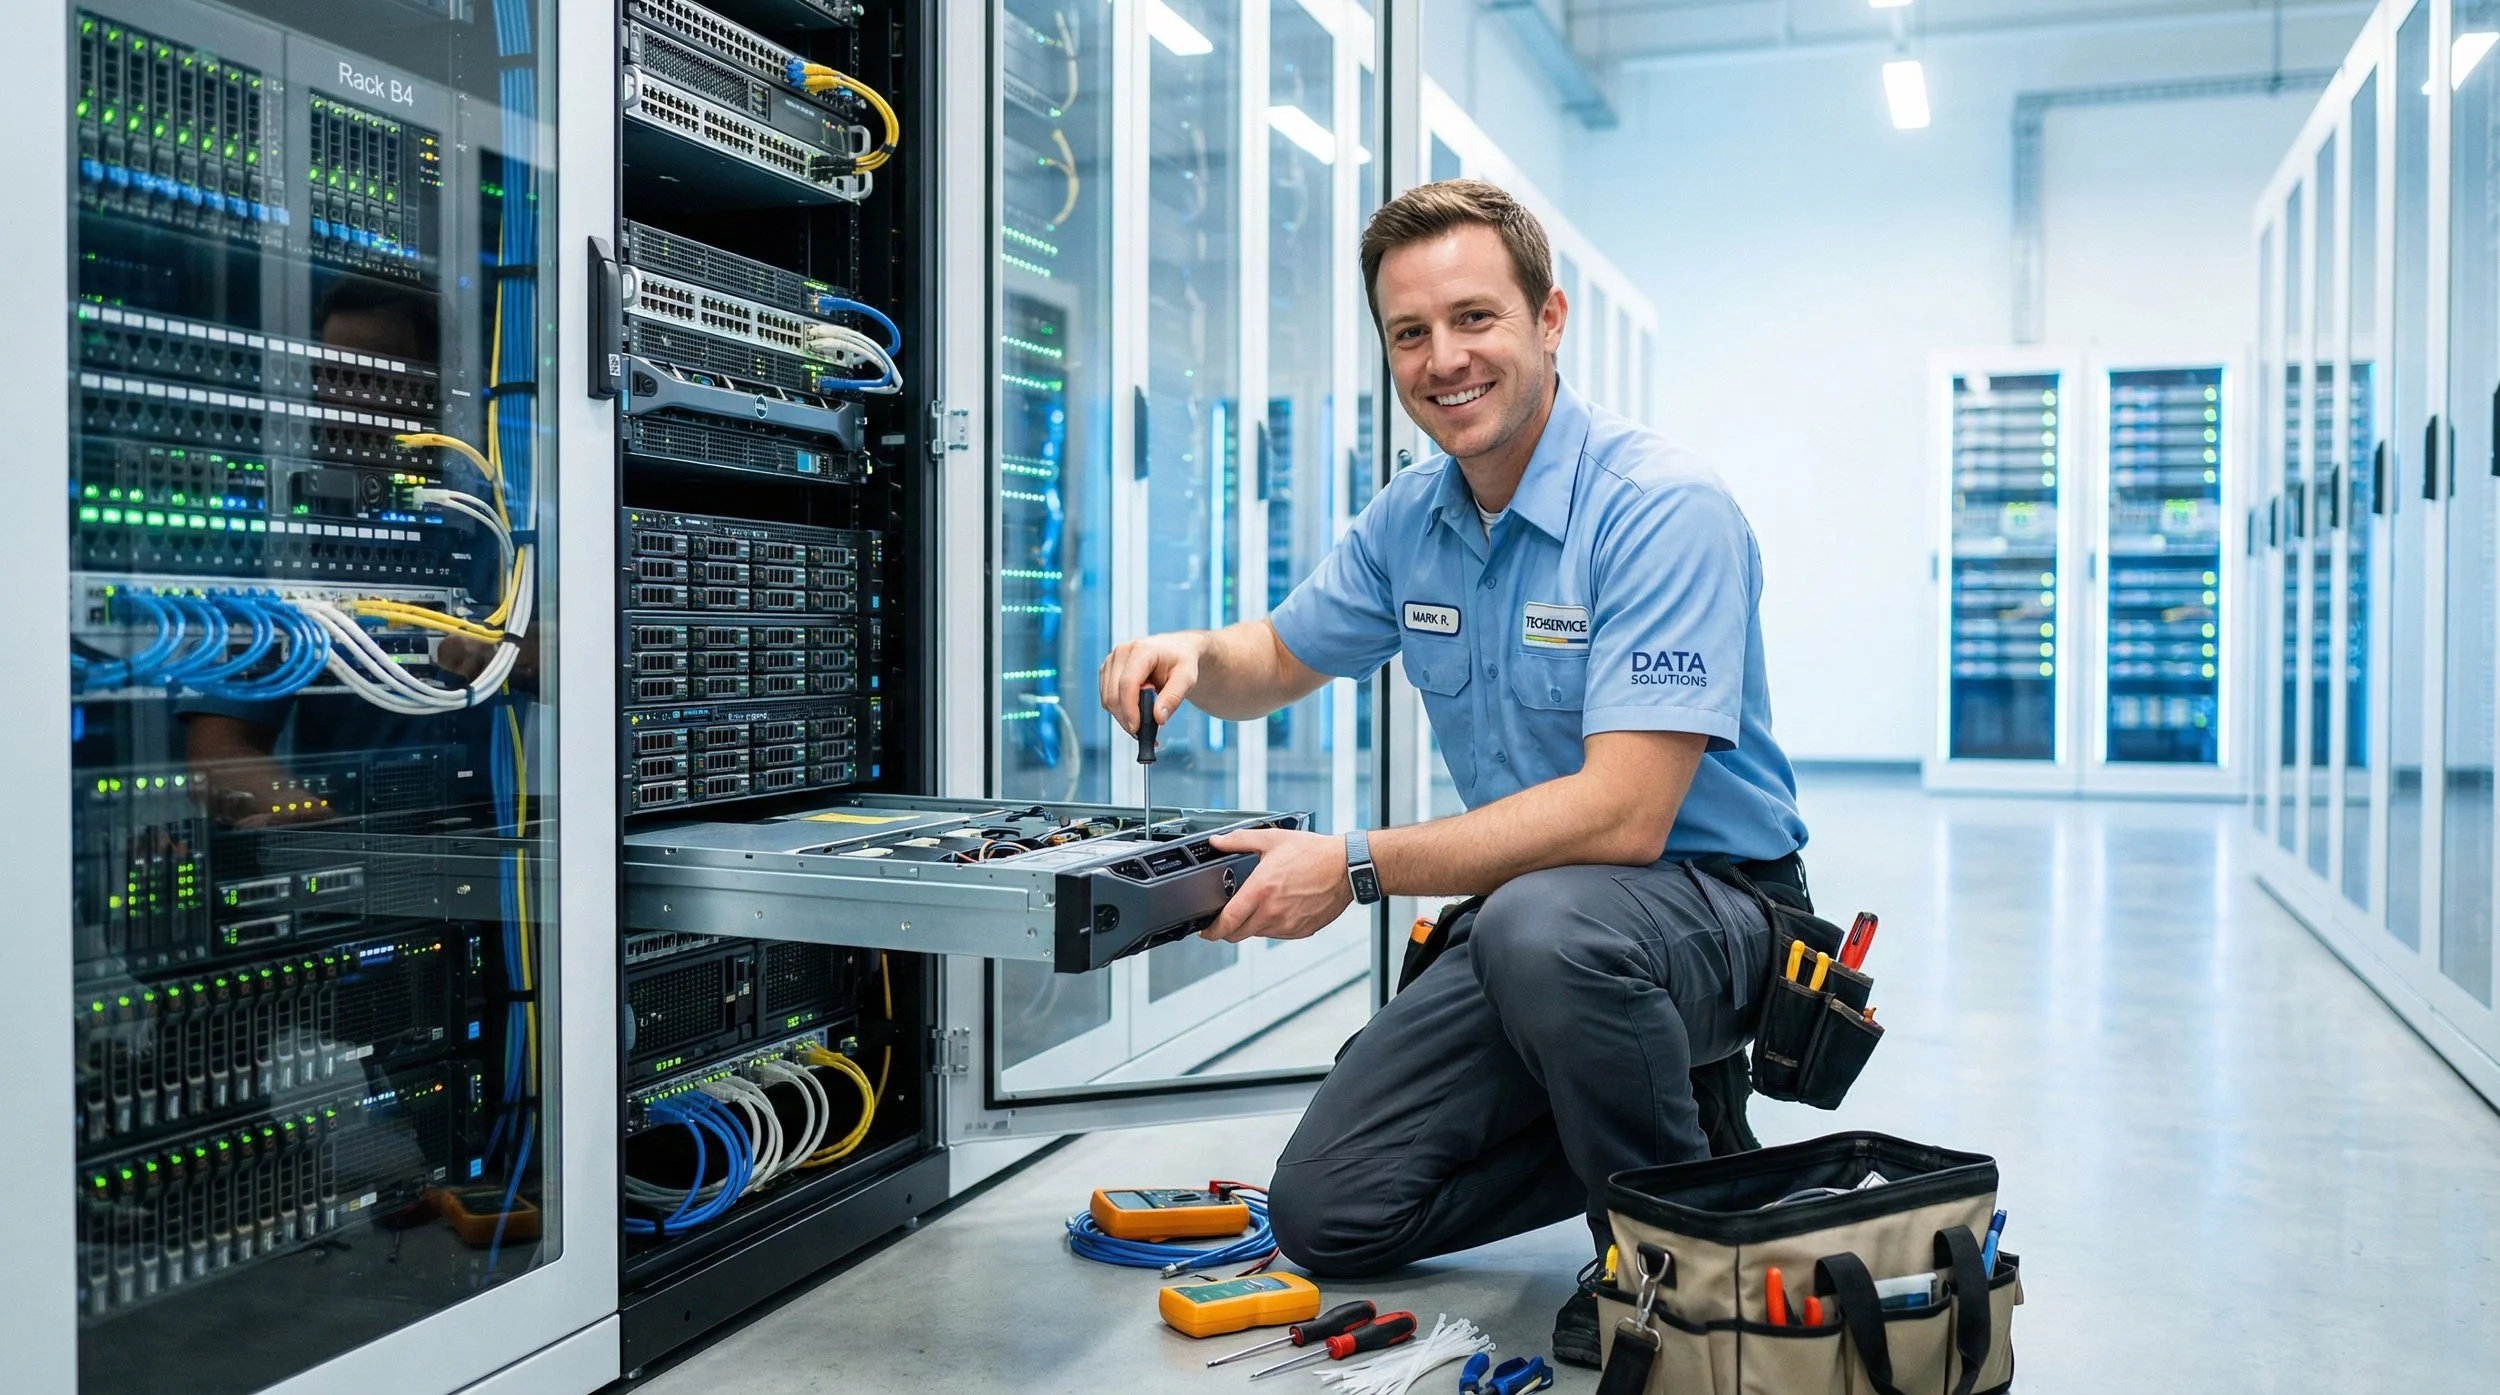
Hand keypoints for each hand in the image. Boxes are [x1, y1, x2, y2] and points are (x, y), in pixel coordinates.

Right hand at [1098, 631, 1208, 734]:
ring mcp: (1112, 661)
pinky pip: (1107, 698)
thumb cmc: (1182, 661)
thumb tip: (1158, 718)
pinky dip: (1119, 711)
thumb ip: (1173, 697)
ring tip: (1144, 723)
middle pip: (1114, 694)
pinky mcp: (1108, 671)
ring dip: (1123, 717)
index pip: (1127, 683)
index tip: (1137, 729)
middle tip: (1145, 733)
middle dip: (1127, 718)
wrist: (1177, 650)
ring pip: (1107, 699)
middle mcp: (1122, 653)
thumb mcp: (1187, 678)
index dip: (1130, 709)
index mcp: (1141, 650)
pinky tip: (1136, 714)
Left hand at [1200, 829, 1354, 942]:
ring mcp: (1287, 924)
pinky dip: (1271, 925)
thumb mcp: (1272, 839)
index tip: (1205, 930)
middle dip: (1228, 928)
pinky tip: (1279, 907)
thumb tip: (1217, 842)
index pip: (1227, 922)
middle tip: (1228, 916)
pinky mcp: (1301, 931)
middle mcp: (1272, 912)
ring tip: (1260, 904)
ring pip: (1257, 933)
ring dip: (1251, 924)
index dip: (1211, 930)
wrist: (1346, 867)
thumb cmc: (1314, 853)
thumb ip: (1239, 840)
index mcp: (1261, 891)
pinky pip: (1277, 934)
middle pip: (1237, 934)